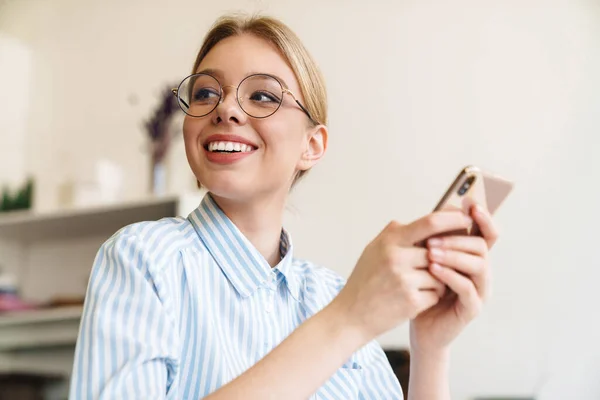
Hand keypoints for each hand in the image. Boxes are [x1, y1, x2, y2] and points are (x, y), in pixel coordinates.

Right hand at [331, 210, 473, 342]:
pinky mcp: (412, 301)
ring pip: (441, 274)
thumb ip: (397, 233)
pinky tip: (414, 299)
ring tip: (416, 286)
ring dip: (437, 280)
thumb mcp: (374, 249)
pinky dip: (430, 296)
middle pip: (439, 251)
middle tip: (435, 266)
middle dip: (443, 259)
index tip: (466, 219)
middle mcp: (397, 257)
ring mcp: (404, 280)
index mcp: (390, 240)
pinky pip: (436, 293)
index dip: (452, 219)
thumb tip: (426, 220)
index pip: (430, 223)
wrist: (351, 315)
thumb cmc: (365, 280)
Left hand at [409, 203, 497, 354]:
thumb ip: (433, 238)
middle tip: (432, 239)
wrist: (419, 325)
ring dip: (454, 255)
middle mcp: (481, 272)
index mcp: (472, 257)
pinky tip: (433, 269)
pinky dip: (451, 276)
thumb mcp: (425, 259)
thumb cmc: (422, 288)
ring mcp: (480, 290)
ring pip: (479, 265)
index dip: (483, 217)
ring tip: (430, 253)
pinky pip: (468, 288)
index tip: (470, 204)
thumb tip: (434, 211)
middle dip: (457, 239)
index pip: (487, 233)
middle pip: (482, 246)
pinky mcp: (472, 308)